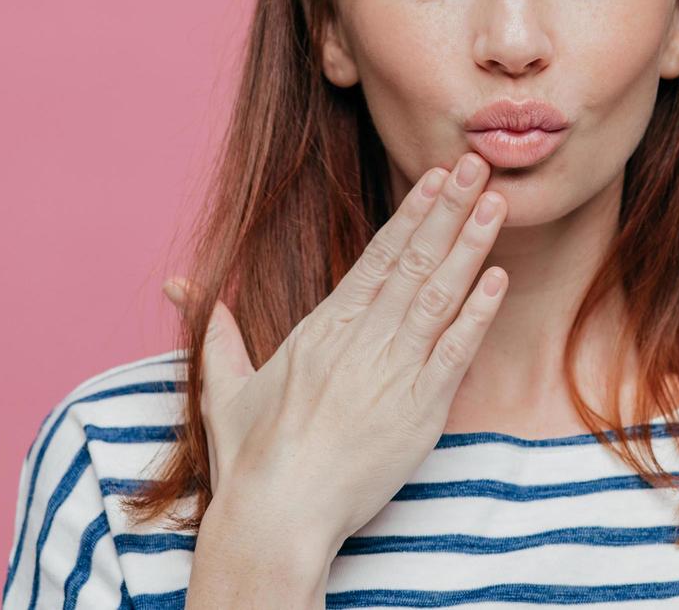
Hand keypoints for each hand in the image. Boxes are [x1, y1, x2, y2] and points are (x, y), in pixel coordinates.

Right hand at [161, 151, 508, 558]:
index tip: (434, 178)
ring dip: (469, 247)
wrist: (277, 514)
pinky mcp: (418, 409)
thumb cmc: (250, 457)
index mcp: (322, 328)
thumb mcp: (224, 385)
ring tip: (494, 204)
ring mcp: (392, 371)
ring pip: (437, 295)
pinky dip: (477, 314)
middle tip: (476, 165)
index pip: (375, 257)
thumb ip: (216, 331)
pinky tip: (497, 280)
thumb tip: (181, 287)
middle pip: (412, 262)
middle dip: (448, 210)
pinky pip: (455, 352)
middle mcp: (360, 340)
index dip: (410, 215)